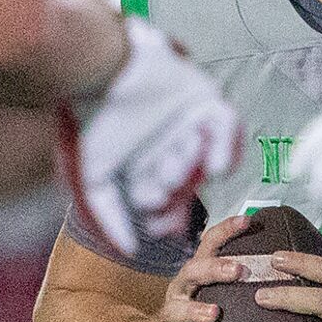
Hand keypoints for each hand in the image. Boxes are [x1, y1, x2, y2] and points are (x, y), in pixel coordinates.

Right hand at [63, 17, 241, 261]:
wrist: (103, 71)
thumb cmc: (94, 121)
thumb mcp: (95, 178)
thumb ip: (109, 216)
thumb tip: (129, 251)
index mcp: (145, 164)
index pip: (164, 199)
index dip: (164, 215)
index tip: (156, 223)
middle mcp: (169, 146)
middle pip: (185, 182)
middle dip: (173, 187)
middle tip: (160, 182)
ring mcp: (189, 122)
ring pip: (203, 158)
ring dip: (190, 165)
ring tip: (174, 155)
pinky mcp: (206, 99)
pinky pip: (227, 128)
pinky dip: (226, 146)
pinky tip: (216, 164)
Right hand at [151, 213, 254, 321]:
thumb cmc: (200, 318)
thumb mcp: (216, 294)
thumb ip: (240, 283)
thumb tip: (288, 267)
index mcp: (196, 276)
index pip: (209, 245)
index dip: (226, 231)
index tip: (248, 221)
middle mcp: (180, 292)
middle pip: (192, 272)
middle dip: (213, 269)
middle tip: (237, 269)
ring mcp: (170, 320)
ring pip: (176, 311)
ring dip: (194, 311)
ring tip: (213, 314)